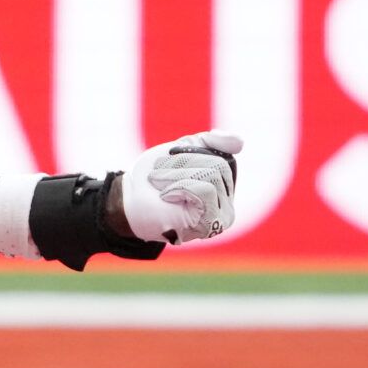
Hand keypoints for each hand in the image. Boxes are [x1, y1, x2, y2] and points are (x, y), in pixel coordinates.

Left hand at [114, 131, 243, 245]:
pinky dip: (180, 186)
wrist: (127, 201)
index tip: (169, 158)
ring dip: (176, 174)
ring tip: (158, 183)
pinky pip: (205, 189)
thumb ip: (211, 142)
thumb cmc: (153, 178)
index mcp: (224, 186)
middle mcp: (228, 204)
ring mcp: (222, 217)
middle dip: (182, 162)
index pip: (224, 155)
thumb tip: (240, 143)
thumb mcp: (182, 150)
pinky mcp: (209, 224)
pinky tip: (166, 196)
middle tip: (157, 173)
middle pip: (219, 165)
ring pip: (211, 175)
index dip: (193, 151)